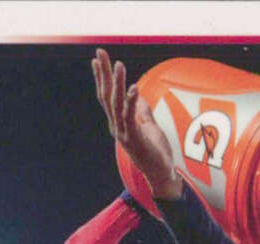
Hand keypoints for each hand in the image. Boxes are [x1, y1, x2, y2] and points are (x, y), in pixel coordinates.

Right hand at [92, 49, 182, 199]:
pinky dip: (132, 102)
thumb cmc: (157, 153)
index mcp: (119, 123)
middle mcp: (117, 126)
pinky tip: (134, 88)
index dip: (103, 77)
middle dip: (104, 73)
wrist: (161, 175)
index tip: (98, 59)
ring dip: (119, 83)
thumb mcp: (150, 128)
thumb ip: (144, 112)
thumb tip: (140, 96)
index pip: (107, 96)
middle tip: (100, 52)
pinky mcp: (134, 138)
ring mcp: (123, 133)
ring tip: (120, 65)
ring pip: (117, 103)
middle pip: (107, 95)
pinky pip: (131, 117)